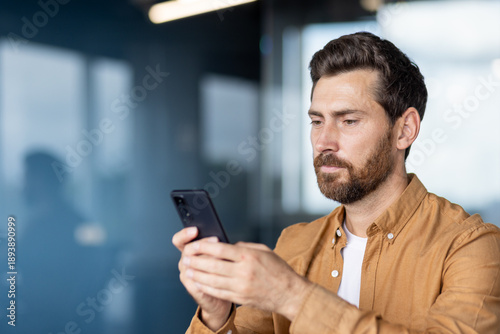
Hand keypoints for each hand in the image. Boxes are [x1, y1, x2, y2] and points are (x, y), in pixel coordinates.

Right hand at [172, 227, 231, 330]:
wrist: (220, 295)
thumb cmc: (220, 272)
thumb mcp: (217, 255)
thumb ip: (215, 246)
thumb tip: (222, 238)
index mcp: (188, 251)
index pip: (179, 240)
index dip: (184, 234)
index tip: (195, 229)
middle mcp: (185, 262)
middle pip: (187, 249)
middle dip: (202, 243)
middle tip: (216, 239)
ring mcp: (187, 274)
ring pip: (193, 263)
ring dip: (207, 258)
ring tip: (221, 255)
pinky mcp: (192, 287)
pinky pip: (196, 278)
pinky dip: (207, 274)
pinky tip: (218, 270)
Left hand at [181, 239, 311, 320]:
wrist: (289, 293)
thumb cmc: (278, 270)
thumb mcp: (264, 251)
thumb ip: (244, 247)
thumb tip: (227, 246)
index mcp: (248, 256)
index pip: (220, 249)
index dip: (203, 246)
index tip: (194, 244)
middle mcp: (243, 271)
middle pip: (212, 265)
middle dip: (196, 261)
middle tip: (186, 258)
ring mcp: (241, 286)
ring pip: (212, 279)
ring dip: (198, 275)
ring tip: (189, 270)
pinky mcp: (240, 297)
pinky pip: (218, 292)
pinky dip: (206, 287)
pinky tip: (199, 283)